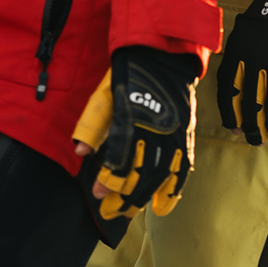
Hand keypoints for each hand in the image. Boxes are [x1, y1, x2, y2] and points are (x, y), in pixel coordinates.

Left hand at [93, 46, 198, 219]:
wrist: (164, 54)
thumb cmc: (130, 73)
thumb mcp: (105, 93)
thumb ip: (92, 123)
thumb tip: (81, 152)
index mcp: (132, 117)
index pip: (119, 160)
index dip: (107, 181)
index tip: (96, 194)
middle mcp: (155, 129)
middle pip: (140, 175)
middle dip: (122, 198)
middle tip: (109, 211)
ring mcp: (174, 134)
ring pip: (160, 177)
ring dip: (143, 199)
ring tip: (129, 212)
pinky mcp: (187, 136)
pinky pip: (182, 170)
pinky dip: (173, 192)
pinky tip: (161, 207)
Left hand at [216, 0, 267, 145]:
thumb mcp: (243, 33)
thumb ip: (235, 61)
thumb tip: (231, 101)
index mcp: (238, 51)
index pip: (228, 93)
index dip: (231, 116)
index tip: (235, 130)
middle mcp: (257, 59)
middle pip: (252, 106)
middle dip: (253, 129)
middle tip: (256, 140)